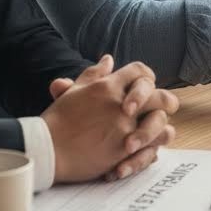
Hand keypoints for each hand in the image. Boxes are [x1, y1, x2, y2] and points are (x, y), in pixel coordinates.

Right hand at [41, 56, 179, 183]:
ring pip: (161, 123)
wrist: (46, 150)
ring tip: (153, 132)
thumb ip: (94, 74)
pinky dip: (150, 150)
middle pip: (159, 96)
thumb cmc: (57, 120)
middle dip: (164, 101)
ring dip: (159, 127)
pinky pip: (151, 148)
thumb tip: (109, 59)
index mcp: (107, 86)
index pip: (140, 71)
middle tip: (162, 108)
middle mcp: (120, 104)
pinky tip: (143, 150)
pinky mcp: (123, 150)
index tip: (145, 87)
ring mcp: (124, 127)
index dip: (146, 78)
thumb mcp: (75, 91)